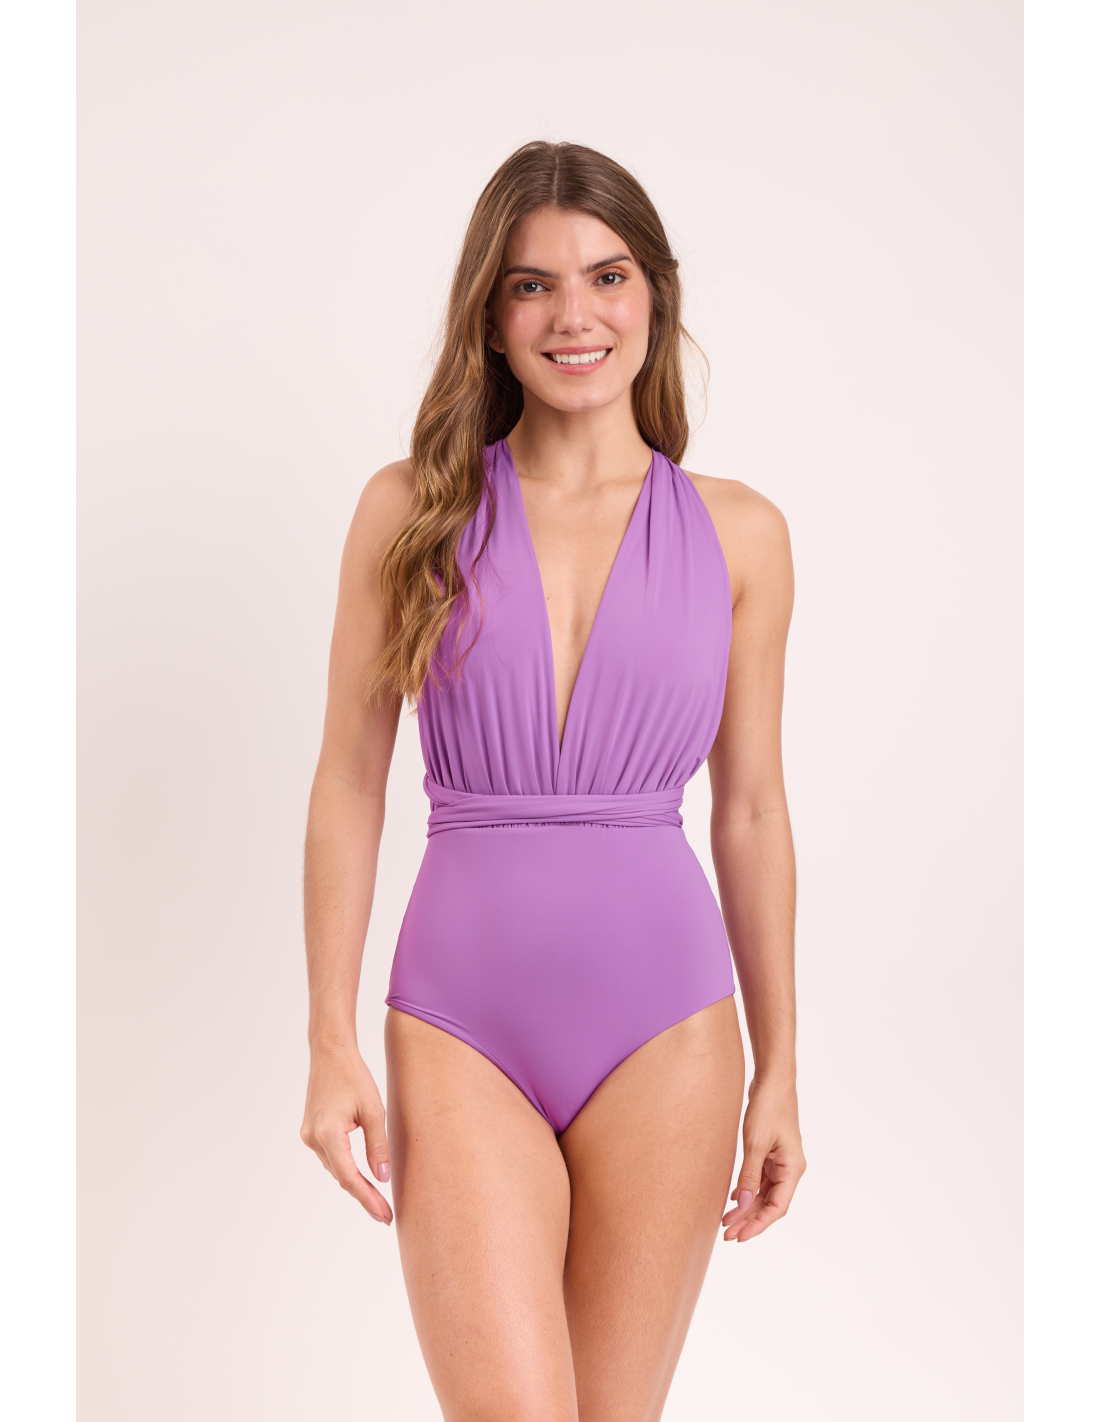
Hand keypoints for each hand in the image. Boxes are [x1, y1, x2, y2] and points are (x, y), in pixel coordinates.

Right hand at [300, 1042, 392, 1223]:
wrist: (330, 1052)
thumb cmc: (354, 1076)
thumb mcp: (374, 1110)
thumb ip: (378, 1145)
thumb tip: (383, 1178)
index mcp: (328, 1133)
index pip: (349, 1177)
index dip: (367, 1199)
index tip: (383, 1216)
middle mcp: (313, 1138)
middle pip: (342, 1176)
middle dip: (364, 1195)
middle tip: (385, 1216)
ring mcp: (309, 1135)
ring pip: (336, 1167)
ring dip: (355, 1182)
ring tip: (378, 1200)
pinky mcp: (310, 1130)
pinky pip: (331, 1156)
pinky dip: (346, 1167)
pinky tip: (361, 1176)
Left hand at [722, 1076, 804, 1242]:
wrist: (772, 1079)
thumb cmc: (768, 1107)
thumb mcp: (755, 1143)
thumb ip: (749, 1175)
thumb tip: (741, 1203)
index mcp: (793, 1168)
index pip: (777, 1207)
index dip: (758, 1225)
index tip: (740, 1237)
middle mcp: (790, 1168)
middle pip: (770, 1203)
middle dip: (749, 1220)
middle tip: (727, 1235)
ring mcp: (780, 1161)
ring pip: (764, 1193)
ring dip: (746, 1207)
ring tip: (725, 1221)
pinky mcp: (770, 1152)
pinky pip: (760, 1179)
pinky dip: (746, 1190)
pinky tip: (732, 1199)